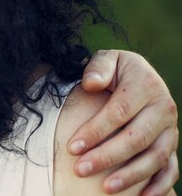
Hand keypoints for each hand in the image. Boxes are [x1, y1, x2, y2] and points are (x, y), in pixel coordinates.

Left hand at [69, 50, 178, 194]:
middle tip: (80, 169)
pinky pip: (171, 168)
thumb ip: (98, 67)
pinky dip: (159, 185)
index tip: (72, 147)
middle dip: (107, 157)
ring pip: (154, 157)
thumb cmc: (116, 70)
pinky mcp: (172, 144)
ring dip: (131, 175)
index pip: (118, 112)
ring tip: (105, 188)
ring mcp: (171, 129)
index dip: (95, 131)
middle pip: (136, 138)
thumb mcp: (107, 59)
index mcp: (146, 85)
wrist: (139, 76)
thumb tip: (91, 84)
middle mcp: (164, 108)